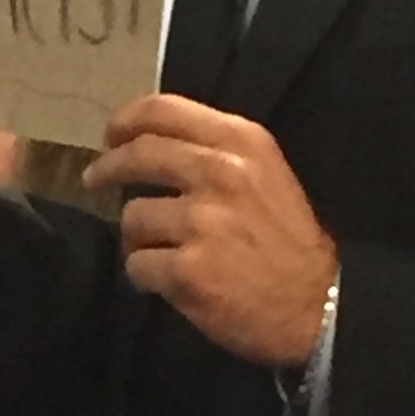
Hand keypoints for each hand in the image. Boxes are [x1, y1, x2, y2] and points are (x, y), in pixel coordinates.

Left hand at [81, 95, 337, 367]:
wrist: (319, 305)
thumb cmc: (289, 240)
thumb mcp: (266, 174)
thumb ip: (217, 152)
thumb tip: (152, 143)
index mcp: (242, 142)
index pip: (164, 110)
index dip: (127, 120)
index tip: (111, 135)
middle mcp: (220, 173)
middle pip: (138, 155)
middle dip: (107, 168)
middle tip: (95, 179)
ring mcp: (201, 222)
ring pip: (132, 217)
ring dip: (137, 237)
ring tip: (159, 250)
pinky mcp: (188, 270)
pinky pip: (138, 265)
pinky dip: (146, 275)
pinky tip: (168, 281)